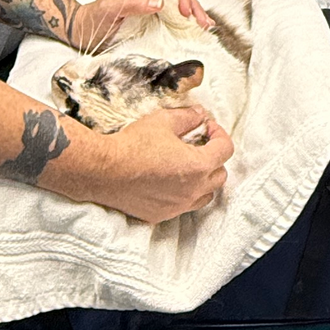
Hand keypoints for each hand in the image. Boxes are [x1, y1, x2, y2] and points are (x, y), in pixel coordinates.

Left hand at [69, 0, 209, 53]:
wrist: (81, 34)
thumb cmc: (93, 17)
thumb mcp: (109, 7)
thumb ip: (132, 2)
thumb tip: (159, 2)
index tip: (185, 9)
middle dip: (193, 5)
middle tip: (201, 21)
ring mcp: (153, 8)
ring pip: (180, 6)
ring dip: (196, 14)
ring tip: (207, 26)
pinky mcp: (154, 23)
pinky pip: (175, 20)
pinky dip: (189, 24)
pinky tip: (201, 29)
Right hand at [90, 105, 233, 221]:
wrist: (103, 170)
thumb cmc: (132, 144)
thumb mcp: (163, 121)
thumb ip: (188, 117)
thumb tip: (201, 114)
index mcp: (198, 166)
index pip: (225, 150)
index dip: (219, 134)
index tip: (207, 128)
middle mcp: (193, 190)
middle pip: (220, 175)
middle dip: (214, 158)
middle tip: (199, 145)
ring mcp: (178, 206)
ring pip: (206, 195)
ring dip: (203, 180)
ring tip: (188, 167)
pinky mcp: (162, 215)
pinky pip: (183, 206)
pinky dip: (184, 195)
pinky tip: (170, 183)